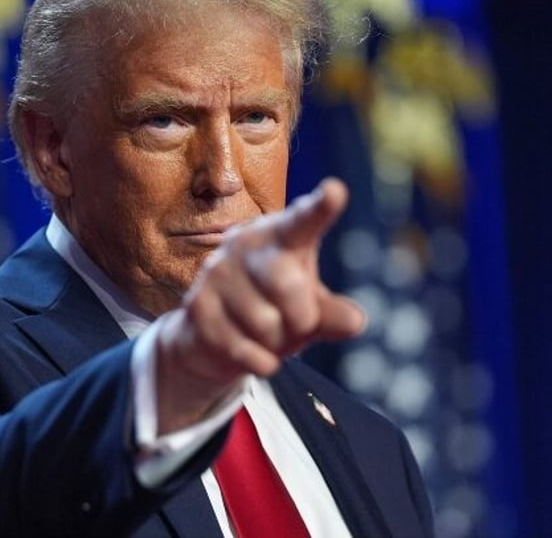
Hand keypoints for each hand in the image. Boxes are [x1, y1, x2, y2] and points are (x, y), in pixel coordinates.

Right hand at [154, 177, 365, 432]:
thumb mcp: (311, 311)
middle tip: (296, 323)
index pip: (303, 221)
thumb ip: (333, 314)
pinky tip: (252, 352)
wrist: (211, 338)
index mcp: (281, 235)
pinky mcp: (197, 306)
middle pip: (287, 284)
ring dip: (276, 342)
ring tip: (264, 332)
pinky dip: (260, 361)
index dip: (320, 209)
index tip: (334, 192)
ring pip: (265, 323)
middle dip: (301, 318)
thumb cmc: (274, 312)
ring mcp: (216, 272)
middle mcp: (245, 244)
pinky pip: (243, 348)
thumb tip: (354, 321)